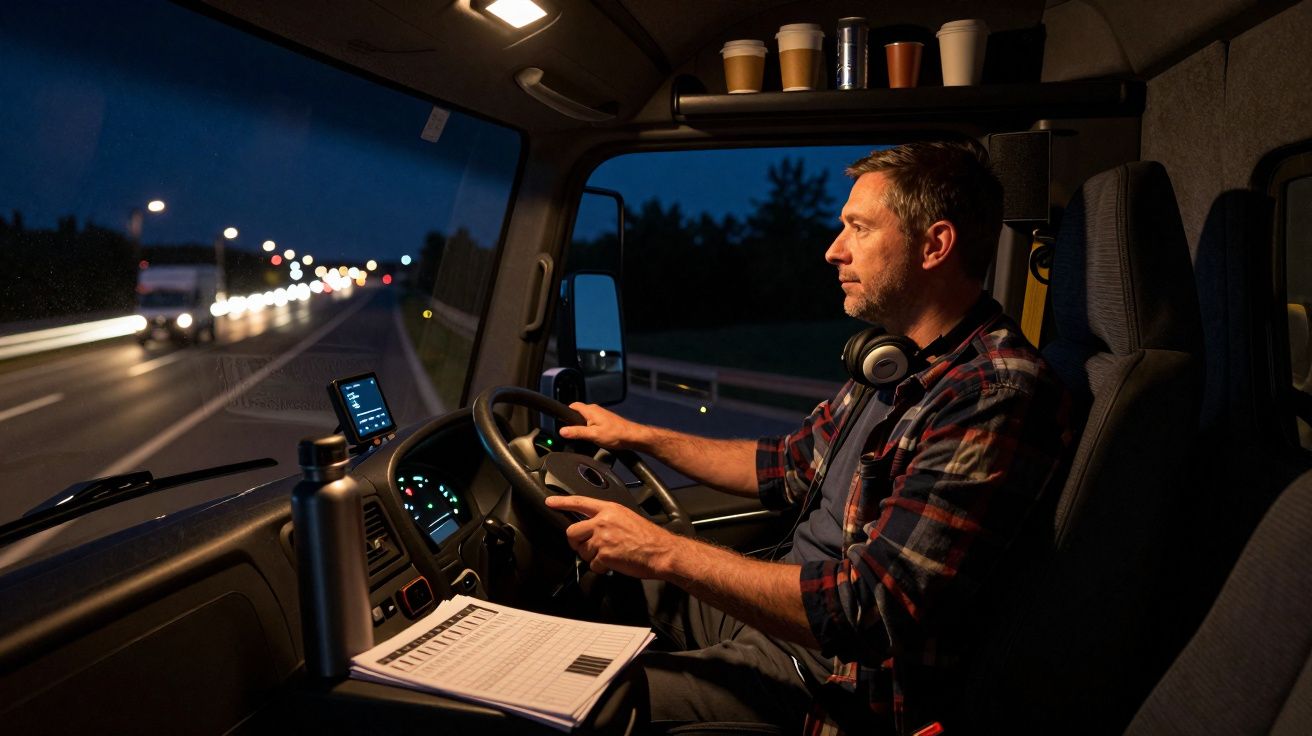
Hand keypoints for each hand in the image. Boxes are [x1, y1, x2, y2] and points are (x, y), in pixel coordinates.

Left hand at [544, 494, 682, 577]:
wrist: (661, 551)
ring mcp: (602, 539)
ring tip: (609, 554)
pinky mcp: (604, 555)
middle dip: (576, 542)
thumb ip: (607, 519)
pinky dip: (601, 567)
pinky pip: (592, 565)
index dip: (562, 502)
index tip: (550, 502)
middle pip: (572, 531)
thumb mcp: (627, 517)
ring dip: (592, 556)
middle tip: (586, 546)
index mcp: (609, 509)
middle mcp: (603, 522)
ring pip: (582, 550)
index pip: (580, 502)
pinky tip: (613, 563)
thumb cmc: (648, 537)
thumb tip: (592, 527)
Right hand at [558, 402, 649, 449]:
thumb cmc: (615, 434)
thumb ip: (576, 432)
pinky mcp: (605, 421)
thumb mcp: (592, 435)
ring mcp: (600, 415)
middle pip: (578, 412)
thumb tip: (562, 431)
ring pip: (585, 418)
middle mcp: (595, 410)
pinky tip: (592, 437)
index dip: (566, 413)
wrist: (631, 437)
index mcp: (590, 410)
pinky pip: (592, 422)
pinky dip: (589, 428)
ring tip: (583, 437)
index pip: (573, 406)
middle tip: (572, 433)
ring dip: (582, 426)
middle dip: (573, 422)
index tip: (561, 421)